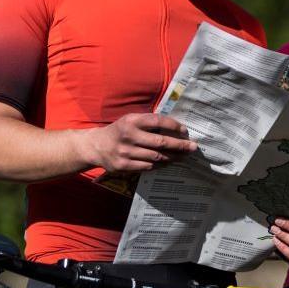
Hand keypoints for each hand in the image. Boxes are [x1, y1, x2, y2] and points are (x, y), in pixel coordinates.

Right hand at [80, 113, 196, 173]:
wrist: (95, 146)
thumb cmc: (120, 131)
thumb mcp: (131, 120)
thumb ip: (149, 122)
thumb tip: (176, 128)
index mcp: (131, 121)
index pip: (158, 121)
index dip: (174, 126)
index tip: (185, 131)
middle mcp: (128, 136)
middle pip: (160, 142)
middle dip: (179, 145)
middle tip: (193, 147)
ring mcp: (125, 152)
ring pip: (156, 157)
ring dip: (173, 157)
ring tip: (184, 156)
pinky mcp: (124, 166)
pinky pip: (148, 167)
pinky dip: (161, 165)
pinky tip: (170, 162)